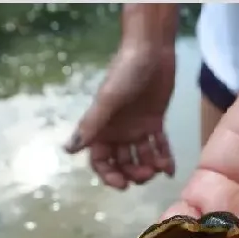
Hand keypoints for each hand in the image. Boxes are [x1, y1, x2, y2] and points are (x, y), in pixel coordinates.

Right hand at [64, 45, 176, 189]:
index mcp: (102, 129)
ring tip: (159, 168)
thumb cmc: (125, 73)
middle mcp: (118, 132)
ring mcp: (136, 128)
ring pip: (141, 157)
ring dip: (149, 167)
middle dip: (133, 173)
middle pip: (122, 163)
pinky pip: (159, 145)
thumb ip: (91, 125)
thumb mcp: (107, 101)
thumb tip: (68, 149)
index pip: (100, 161)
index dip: (109, 175)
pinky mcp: (154, 123)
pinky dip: (164, 157)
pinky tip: (170, 169)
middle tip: (145, 174)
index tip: (122, 184)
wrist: (151, 51)